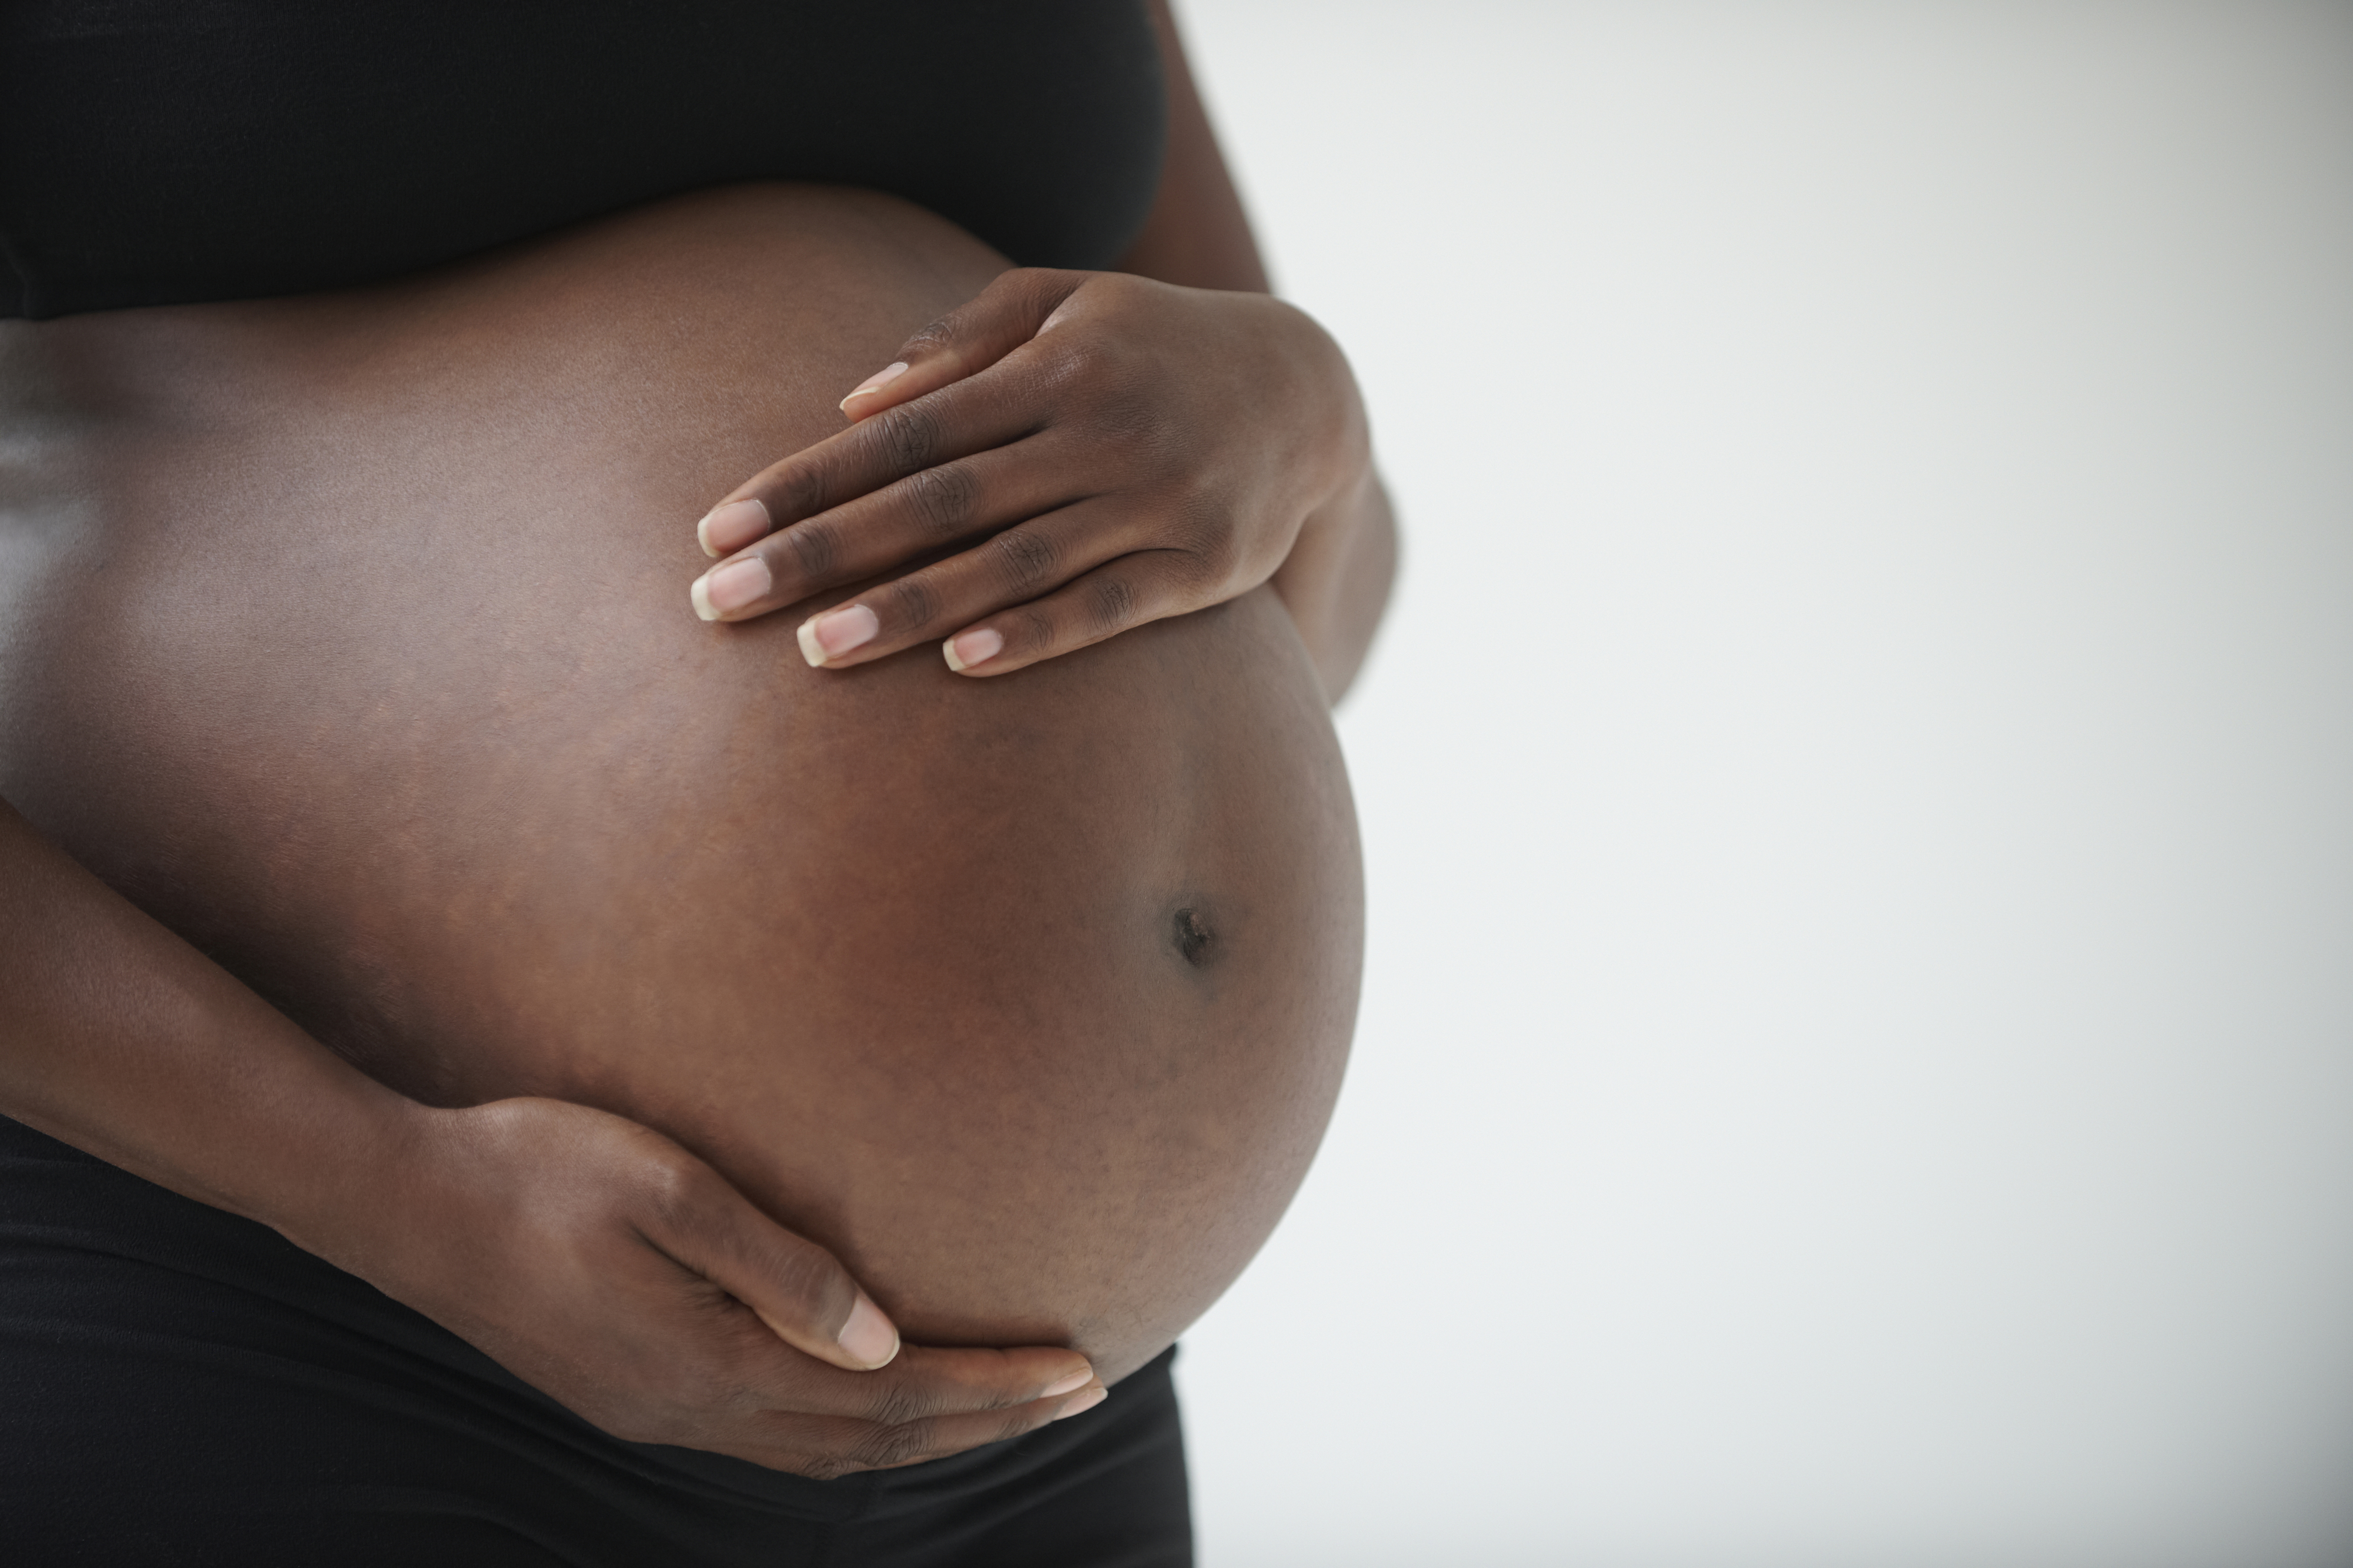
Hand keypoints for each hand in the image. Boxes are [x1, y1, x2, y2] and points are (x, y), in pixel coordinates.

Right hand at [348, 1098, 1102, 1477]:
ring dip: (927, 1431)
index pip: (892, 1397)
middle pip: (875, 1440)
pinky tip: (880, 1398)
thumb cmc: (534, 1167)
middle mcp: (693, 1411)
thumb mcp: (666, 1191)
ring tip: (1009, 1403)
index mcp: (710, 1366)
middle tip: (1084, 1389)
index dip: (994, 1389)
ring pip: (828, 1449)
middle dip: (987, 1419)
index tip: (1082, 1368)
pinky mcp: (636, 1394)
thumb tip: (884, 1337)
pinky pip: (777, 1435)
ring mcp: (660, 1412)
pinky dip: (855, 1428)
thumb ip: (779, 1268)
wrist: (400, 1202)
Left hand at [685, 267, 1369, 675]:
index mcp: (1055, 365)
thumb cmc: (1155, 347)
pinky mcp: (1205, 567)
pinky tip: (963, 666)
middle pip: (939, 500)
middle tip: (720, 600)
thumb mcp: (1069, 301)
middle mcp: (1101, 429)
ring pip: (1013, 563)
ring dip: (909, 609)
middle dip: (823, 552)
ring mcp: (1157, 500)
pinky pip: (1109, 608)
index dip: (808, 480)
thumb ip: (964, 339)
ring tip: (815, 652)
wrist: (1311, 393)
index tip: (719, 527)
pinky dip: (1037, 636)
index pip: (905, 430)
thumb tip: (854, 400)